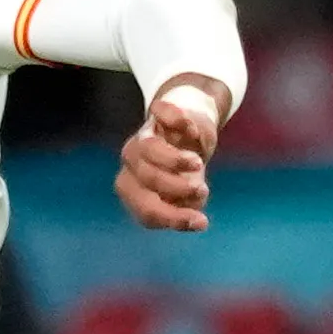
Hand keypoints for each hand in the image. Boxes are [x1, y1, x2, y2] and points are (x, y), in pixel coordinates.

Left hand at [116, 76, 227, 232]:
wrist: (192, 131)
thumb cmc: (185, 171)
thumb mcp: (188, 194)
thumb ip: (188, 206)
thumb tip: (198, 220)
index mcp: (133, 189)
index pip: (147, 209)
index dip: (173, 217)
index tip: (201, 221)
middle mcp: (131, 163)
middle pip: (147, 178)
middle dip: (177, 187)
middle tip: (202, 189)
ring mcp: (142, 135)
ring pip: (148, 148)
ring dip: (176, 160)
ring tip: (199, 165)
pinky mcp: (157, 112)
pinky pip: (162, 114)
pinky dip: (179, 122)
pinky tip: (192, 133)